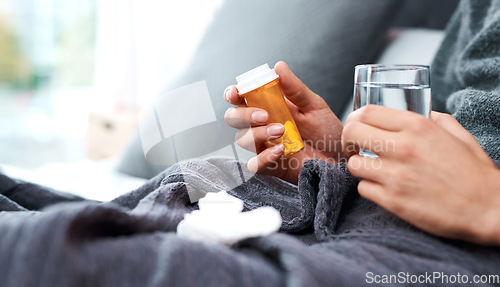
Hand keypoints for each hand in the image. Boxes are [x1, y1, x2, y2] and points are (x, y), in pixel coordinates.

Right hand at [224, 61, 343, 183]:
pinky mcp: (270, 166)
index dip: (232, 94)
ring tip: (281, 131)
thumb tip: (279, 66)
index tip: (235, 93)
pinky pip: (255, 164)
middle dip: (243, 114)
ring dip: (258, 133)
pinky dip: (264, 157)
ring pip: (243, 139)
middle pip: (234, 118)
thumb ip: (294, 88)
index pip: (241, 98)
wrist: (341, 157)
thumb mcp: (313, 105)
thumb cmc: (326, 131)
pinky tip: (281, 150)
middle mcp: (262, 126)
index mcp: (268, 106)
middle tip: (264, 115)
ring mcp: (264, 146)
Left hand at [342, 105, 499, 244]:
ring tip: (373, 170)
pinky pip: (363, 189)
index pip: (366, 112)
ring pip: (353, 165)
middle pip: (351, 133)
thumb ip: (437, 120)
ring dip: (360, 167)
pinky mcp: (393, 200)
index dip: (355, 119)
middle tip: (356, 149)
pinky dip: (369, 188)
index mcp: (417, 126)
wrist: (489, 209)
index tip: (357, 128)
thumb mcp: (458, 135)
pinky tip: (382, 188)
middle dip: (348, 141)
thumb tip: (425, 112)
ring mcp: (396, 175)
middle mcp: (403, 147)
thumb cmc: (474, 172)